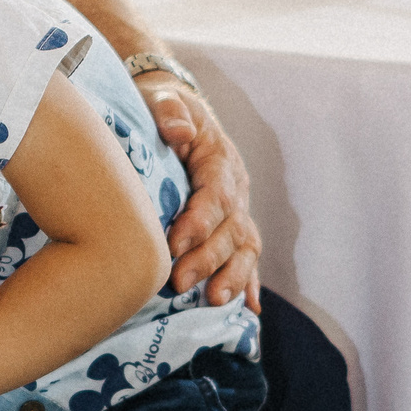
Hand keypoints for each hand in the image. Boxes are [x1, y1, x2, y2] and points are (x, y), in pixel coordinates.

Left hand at [134, 70, 261, 309]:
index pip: (215, 195)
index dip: (198, 222)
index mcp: (219, 159)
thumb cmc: (162, 108)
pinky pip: (245, 257)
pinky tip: (248, 312)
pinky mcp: (232, 226)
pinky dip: (248, 283)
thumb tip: (178, 131)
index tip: (173, 245)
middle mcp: (236, 188)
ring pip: (243, 247)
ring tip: (213, 302)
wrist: (172, 110)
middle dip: (207, 259)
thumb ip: (170, 111)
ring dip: (231, 276)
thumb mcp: (162, 98)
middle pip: (230, 228)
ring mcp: (238, 209)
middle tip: (179, 282)